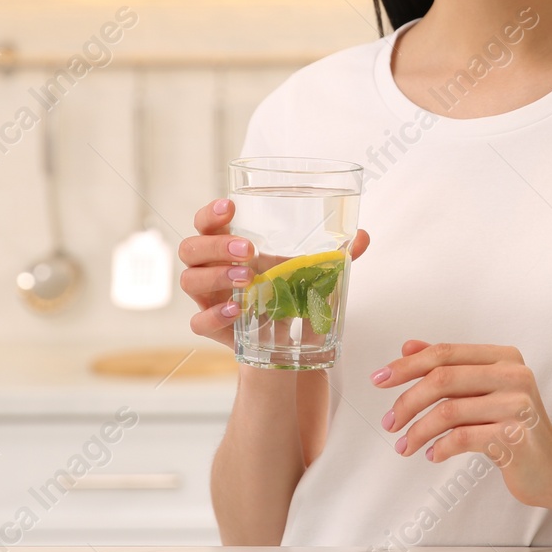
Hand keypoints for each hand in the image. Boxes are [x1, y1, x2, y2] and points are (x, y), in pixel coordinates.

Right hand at [179, 198, 369, 349]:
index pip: (205, 223)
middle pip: (190, 248)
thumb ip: (334, 257)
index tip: (231, 206)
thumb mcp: (307, 273)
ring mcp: (208, 300)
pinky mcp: (213, 328)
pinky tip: (238, 310)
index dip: (210, 213)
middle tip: (248, 249)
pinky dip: (216, 315)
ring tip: (248, 279)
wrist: (283, 345)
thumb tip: (362, 236)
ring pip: (189, 281)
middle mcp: (211, 270)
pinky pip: (199, 322)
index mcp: (228, 247)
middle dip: (214, 245)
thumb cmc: (286, 295)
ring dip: (217, 276)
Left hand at [372, 340, 551, 508]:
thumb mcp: (484, 391)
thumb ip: (451, 368)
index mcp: (504, 357)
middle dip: (407, 401)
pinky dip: (439, 447)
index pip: (445, 353)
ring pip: (448, 411)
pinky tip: (433, 455)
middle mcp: (513, 375)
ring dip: (418, 431)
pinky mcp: (515, 437)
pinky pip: (462, 438)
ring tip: (405, 446)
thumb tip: (408, 347)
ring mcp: (517, 405)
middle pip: (442, 378)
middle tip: (390, 422)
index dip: (407, 365)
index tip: (379, 380)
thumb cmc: (515, 427)